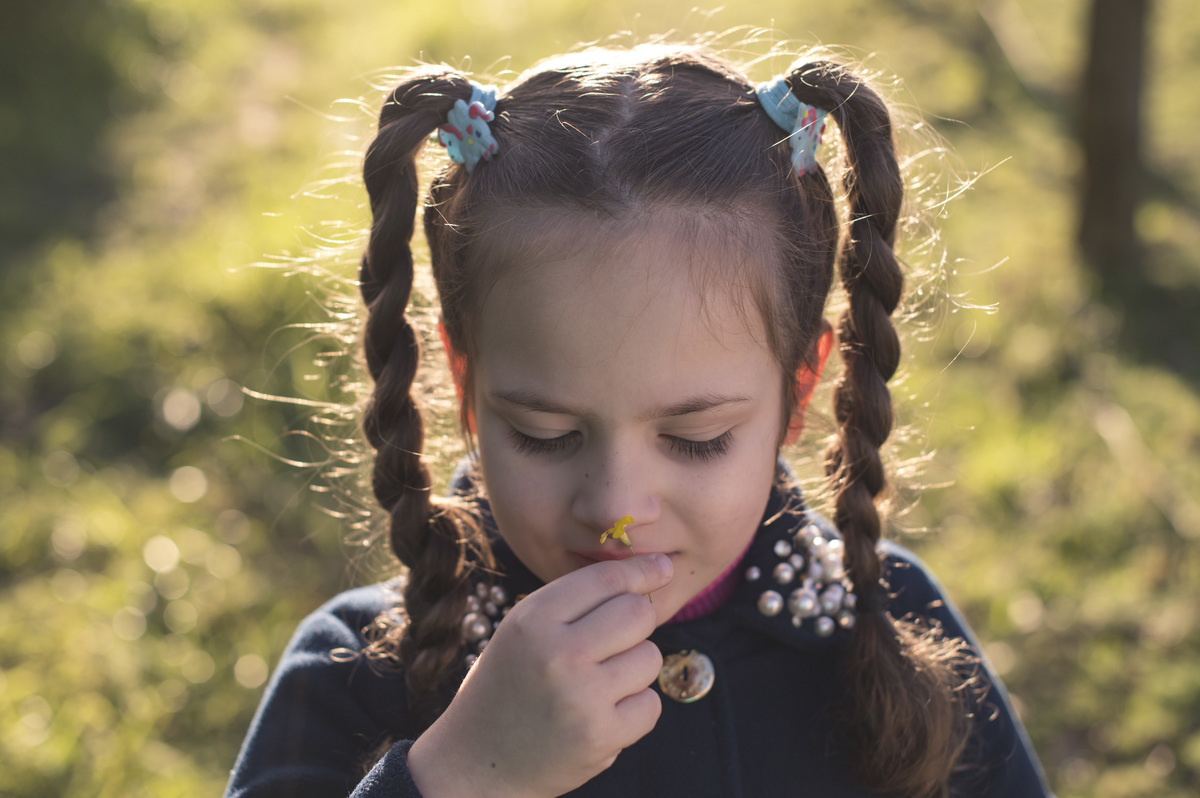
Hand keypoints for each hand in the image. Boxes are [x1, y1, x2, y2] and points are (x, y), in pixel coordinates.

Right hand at [407, 552, 673, 797]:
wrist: (477, 761)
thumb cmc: (510, 684)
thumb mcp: (524, 630)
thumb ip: (578, 600)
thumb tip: (659, 567)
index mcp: (533, 619)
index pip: (606, 579)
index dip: (641, 570)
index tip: (662, 567)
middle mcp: (558, 654)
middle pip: (638, 613)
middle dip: (637, 622)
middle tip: (615, 641)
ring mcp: (581, 697)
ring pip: (650, 658)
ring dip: (635, 668)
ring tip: (599, 682)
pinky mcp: (601, 736)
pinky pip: (651, 704)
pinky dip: (635, 708)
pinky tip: (603, 713)